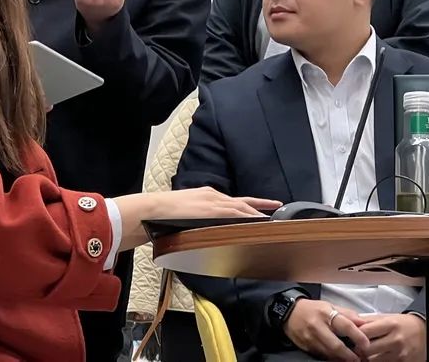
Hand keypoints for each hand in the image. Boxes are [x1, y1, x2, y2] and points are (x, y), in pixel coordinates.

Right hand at [146, 187, 280, 219]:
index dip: (249, 204)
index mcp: (206, 197)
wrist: (151, 209)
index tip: (262, 208)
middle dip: (259, 206)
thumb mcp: (183, 215)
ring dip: (257, 213)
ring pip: (241, 207)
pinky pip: (235, 213)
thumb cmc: (162, 217)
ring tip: (272, 219)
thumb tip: (201, 231)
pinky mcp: (211, 210)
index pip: (233, 201)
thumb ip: (196, 220)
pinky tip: (258, 222)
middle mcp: (212, 196)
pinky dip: (247, 217)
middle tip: (277, 208)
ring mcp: (212, 202)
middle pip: (242, 202)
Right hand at [284, 299, 369, 361]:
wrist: (289, 313)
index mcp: (326, 313)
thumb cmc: (313, 309)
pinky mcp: (306, 347)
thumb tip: (363, 322)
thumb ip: (347, 314)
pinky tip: (338, 358)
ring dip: (341, 358)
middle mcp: (318, 326)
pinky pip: (321, 355)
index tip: (366, 344)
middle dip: (349, 355)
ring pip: (329, 353)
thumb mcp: (330, 306)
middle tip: (359, 359)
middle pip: (336, 345)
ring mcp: (310, 338)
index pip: (345, 325)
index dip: (358, 336)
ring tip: (351, 360)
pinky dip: (331, 357)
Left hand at [359, 313, 425, 361]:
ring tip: (369, 352)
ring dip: (369, 357)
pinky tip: (379, 356)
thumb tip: (352, 323)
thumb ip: (369, 320)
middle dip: (360, 348)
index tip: (354, 335)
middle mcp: (395, 340)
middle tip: (359, 347)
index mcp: (390, 324)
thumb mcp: (388, 317)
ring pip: (373, 361)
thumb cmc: (404, 324)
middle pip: (367, 349)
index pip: (364, 332)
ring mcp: (400, 354)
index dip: (356, 334)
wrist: (425, 333)